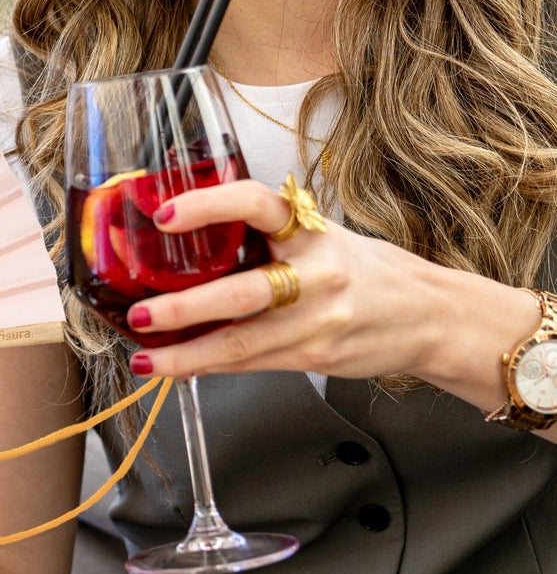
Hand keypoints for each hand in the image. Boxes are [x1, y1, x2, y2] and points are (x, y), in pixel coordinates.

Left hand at [123, 178, 464, 383]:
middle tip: (140, 313)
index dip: (209, 206)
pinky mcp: (316, 355)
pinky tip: (177, 368)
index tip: (165, 215)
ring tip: (146, 360)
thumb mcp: (323, 236)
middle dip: (184, 308)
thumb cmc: (368, 270)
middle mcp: (316, 273)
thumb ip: (268, 236)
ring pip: (242, 342)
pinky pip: (253, 363)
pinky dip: (210, 367)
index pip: (257, 204)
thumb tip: (189, 241)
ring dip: (187, 354)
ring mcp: (318, 320)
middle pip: (243, 292)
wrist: (433, 317)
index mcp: (312, 230)